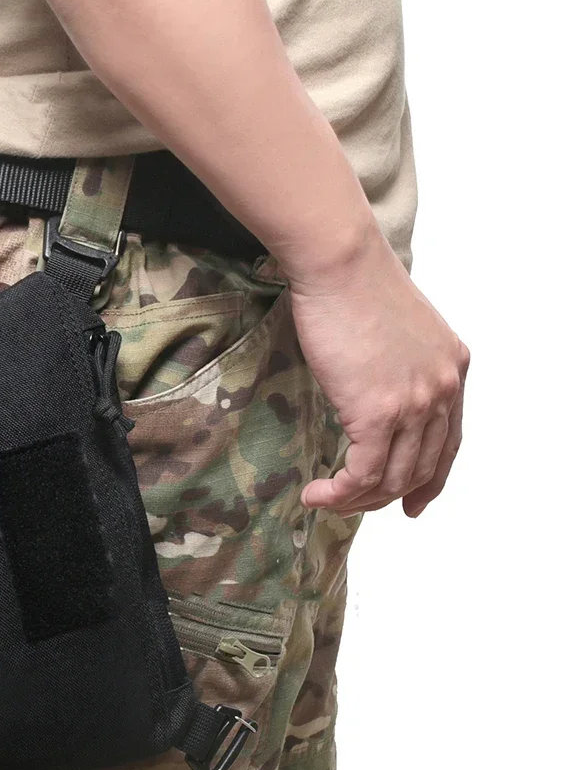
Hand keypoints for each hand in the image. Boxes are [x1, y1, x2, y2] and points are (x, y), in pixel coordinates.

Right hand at [288, 232, 468, 517]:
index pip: (449, 444)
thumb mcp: (399, 328)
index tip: (413, 504)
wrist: (341, 264)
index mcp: (454, 369)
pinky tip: (315, 492)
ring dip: (355, 500)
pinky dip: (339, 493)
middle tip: (352, 505)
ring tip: (324, 499)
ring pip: (391, 478)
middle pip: (420, 468)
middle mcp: (443, 390)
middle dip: (386, 497)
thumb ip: (402, 364)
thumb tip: (376, 390)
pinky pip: (362, 474)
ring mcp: (414, 404)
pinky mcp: (377, 414)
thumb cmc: (354, 284)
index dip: (430, 482)